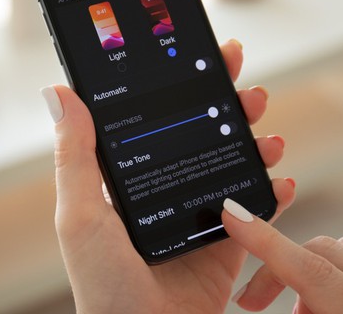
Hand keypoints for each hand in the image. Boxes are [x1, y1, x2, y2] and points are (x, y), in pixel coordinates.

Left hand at [42, 39, 295, 313]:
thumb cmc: (102, 286)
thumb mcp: (79, 215)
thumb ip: (75, 155)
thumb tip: (59, 91)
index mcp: (134, 179)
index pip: (160, 120)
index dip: (184, 87)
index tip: (203, 57)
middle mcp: (168, 190)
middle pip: (204, 134)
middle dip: (228, 106)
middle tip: (246, 85)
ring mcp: (200, 216)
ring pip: (235, 165)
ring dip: (256, 143)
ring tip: (268, 134)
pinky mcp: (228, 244)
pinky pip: (257, 211)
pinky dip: (274, 194)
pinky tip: (283, 179)